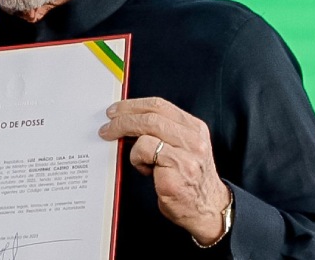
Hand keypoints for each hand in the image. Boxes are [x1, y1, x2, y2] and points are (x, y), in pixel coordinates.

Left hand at [99, 97, 229, 244]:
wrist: (207, 210)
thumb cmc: (188, 181)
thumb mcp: (182, 150)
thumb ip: (162, 133)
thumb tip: (128, 121)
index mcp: (194, 128)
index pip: (159, 105)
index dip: (133, 105)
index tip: (116, 110)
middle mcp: (193, 138)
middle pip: (150, 116)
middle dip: (123, 119)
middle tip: (107, 128)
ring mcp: (188, 153)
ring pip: (146, 130)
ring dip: (132, 144)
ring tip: (137, 159)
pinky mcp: (178, 169)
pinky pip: (145, 151)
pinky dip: (138, 160)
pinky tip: (147, 171)